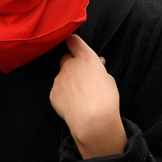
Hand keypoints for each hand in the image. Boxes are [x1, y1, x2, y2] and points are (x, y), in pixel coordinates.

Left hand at [50, 34, 125, 158]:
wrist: (93, 120)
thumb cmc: (106, 99)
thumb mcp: (108, 79)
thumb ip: (99, 69)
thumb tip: (97, 64)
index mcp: (85, 58)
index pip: (73, 40)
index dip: (72, 42)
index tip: (74, 45)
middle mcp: (70, 64)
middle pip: (65, 58)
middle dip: (71, 64)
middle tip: (81, 76)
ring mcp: (59, 78)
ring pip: (62, 76)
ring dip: (68, 82)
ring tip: (80, 96)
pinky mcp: (53, 93)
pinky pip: (58, 91)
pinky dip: (63, 96)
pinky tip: (73, 105)